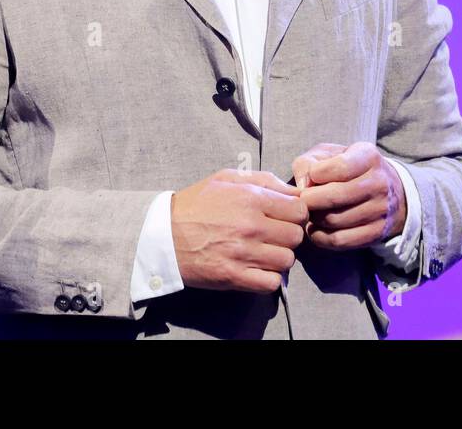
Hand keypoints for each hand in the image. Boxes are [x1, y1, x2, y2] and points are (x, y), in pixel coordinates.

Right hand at [170, 168, 307, 293]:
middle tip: (274, 235)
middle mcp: (251, 226)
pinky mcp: (235, 277)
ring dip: (279, 257)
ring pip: (287, 260)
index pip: (299, 210)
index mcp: (251, 198)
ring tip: (264, 252)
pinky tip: (258, 268)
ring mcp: (244, 253)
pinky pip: (272, 282)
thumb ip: (262, 179)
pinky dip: (269, 278)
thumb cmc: (195, 204)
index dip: (296, 214)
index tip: (285, 217)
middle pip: (296, 236)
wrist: (163, 235)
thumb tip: (293, 191)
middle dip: (289, 235)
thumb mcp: (225, 178)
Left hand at [292, 141, 406, 250]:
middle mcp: (379, 183)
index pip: (340, 167)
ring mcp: (380, 210)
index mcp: (368, 157)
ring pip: (334, 220)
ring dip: (314, 218)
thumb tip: (302, 186)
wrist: (388, 190)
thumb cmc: (348, 168)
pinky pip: (339, 240)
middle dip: (310, 199)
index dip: (316, 173)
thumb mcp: (329, 154)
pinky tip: (317, 227)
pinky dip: (320, 236)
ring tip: (311, 211)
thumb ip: (308, 162)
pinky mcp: (375, 233)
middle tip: (303, 199)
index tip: (312, 176)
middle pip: (335, 197)